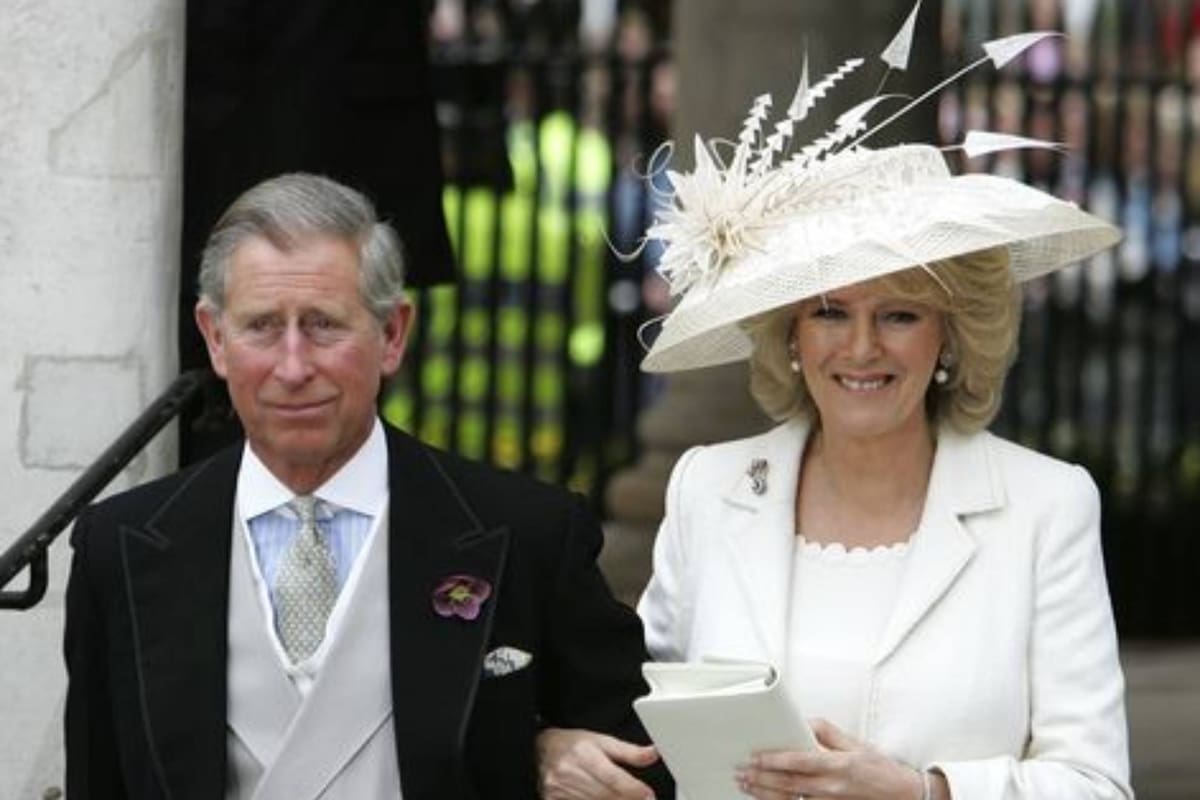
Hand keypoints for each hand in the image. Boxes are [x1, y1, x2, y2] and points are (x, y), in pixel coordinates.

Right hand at [536, 727, 659, 798]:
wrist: (542, 750)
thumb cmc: (574, 745)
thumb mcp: (602, 741)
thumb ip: (629, 752)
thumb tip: (654, 754)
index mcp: (584, 754)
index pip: (613, 778)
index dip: (634, 789)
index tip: (648, 795)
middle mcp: (569, 773)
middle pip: (607, 795)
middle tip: (643, 799)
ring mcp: (559, 791)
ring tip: (624, 798)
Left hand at [736, 718, 925, 799]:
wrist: (902, 796)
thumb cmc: (881, 770)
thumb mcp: (856, 744)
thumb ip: (827, 732)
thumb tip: (804, 723)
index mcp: (838, 765)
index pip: (799, 762)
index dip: (774, 760)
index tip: (755, 757)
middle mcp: (831, 788)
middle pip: (788, 784)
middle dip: (761, 778)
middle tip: (741, 771)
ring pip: (790, 799)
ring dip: (764, 793)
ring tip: (746, 785)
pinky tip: (766, 799)